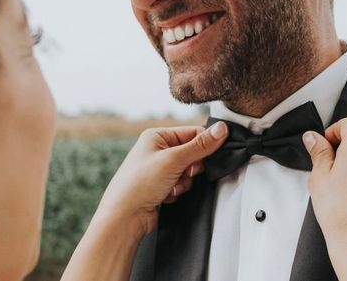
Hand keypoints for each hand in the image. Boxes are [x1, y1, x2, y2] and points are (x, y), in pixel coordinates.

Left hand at [94, 122, 227, 237]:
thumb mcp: (174, 160)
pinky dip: (178, 190)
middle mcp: (157, 150)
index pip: (192, 132)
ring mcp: (159, 169)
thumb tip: (222, 129)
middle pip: (193, 153)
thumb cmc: (139, 184)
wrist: (124, 216)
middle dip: (192, 168)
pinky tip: (165, 195)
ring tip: (170, 187)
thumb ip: (200, 145)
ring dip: (185, 181)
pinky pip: (182, 184)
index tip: (209, 157)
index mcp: (157, 136)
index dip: (204, 146)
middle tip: (184, 173)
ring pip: (189, 171)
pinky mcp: (161, 185)